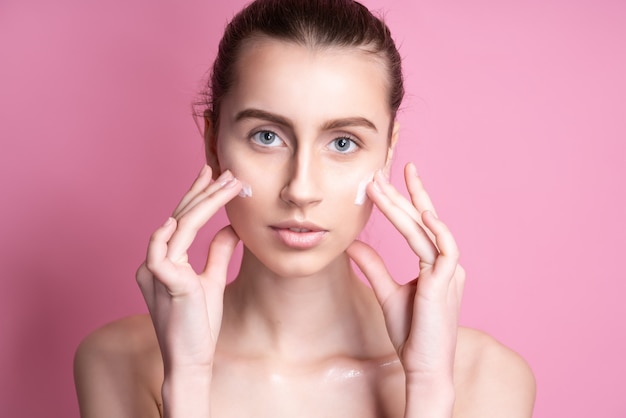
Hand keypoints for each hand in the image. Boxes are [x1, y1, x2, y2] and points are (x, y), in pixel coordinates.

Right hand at [136, 165, 241, 373]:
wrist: (192, 360)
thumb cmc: (199, 324)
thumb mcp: (212, 280)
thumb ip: (218, 253)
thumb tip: (230, 227)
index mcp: (164, 261)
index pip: (182, 220)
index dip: (198, 195)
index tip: (214, 174)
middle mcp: (155, 262)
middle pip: (179, 217)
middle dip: (204, 191)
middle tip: (226, 171)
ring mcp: (155, 271)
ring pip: (177, 226)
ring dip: (203, 202)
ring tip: (227, 184)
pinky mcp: (163, 283)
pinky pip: (161, 251)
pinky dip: (169, 232)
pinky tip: (182, 215)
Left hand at [347, 163, 464, 387]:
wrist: (423, 366)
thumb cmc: (411, 333)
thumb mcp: (387, 293)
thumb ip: (373, 267)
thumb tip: (353, 245)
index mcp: (435, 264)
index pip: (419, 224)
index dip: (407, 198)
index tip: (390, 177)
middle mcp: (445, 264)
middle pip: (421, 220)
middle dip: (401, 194)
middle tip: (381, 171)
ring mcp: (448, 273)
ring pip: (426, 230)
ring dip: (404, 206)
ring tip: (382, 186)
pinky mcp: (446, 284)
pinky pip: (446, 251)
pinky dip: (437, 231)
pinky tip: (422, 214)